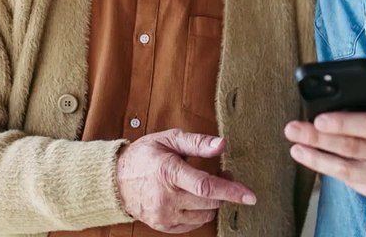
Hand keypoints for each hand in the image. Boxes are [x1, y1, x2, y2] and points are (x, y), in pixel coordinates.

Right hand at [116, 129, 256, 232]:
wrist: (116, 180)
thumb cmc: (145, 155)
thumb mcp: (169, 139)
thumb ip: (197, 142)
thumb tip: (222, 144)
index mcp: (168, 172)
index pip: (206, 186)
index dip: (231, 191)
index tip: (250, 195)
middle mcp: (166, 197)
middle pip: (209, 202)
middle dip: (224, 190)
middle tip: (224, 175)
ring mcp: (164, 215)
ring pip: (204, 215)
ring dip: (213, 202)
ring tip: (206, 186)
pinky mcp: (163, 225)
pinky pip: (193, 224)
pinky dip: (200, 212)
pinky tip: (194, 199)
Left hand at [284, 91, 365, 207]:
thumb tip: (355, 99)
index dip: (342, 122)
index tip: (318, 118)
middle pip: (352, 149)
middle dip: (317, 138)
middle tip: (293, 129)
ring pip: (347, 171)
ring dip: (317, 160)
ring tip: (296, 148)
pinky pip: (355, 183)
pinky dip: (334, 171)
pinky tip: (318, 161)